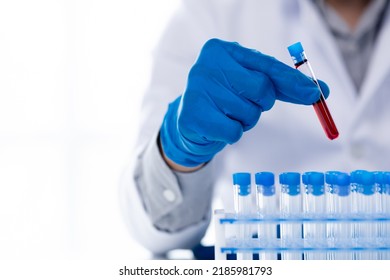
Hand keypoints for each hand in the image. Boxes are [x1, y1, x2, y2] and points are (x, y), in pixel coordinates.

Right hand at [160, 39, 328, 167]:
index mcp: (222, 50)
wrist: (191, 121)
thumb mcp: (251, 84)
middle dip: (262, 104)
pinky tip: (219, 126)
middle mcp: (207, 65)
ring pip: (248, 113)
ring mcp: (197, 90)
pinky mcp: (192, 115)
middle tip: (246, 104)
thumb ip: (283, 85)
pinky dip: (233, 134)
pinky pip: (234, 131)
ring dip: (246, 121)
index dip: (292, 81)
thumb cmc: (226, 98)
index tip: (316, 93)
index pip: (266, 66)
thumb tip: (320, 92)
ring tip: (228, 114)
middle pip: (261, 89)